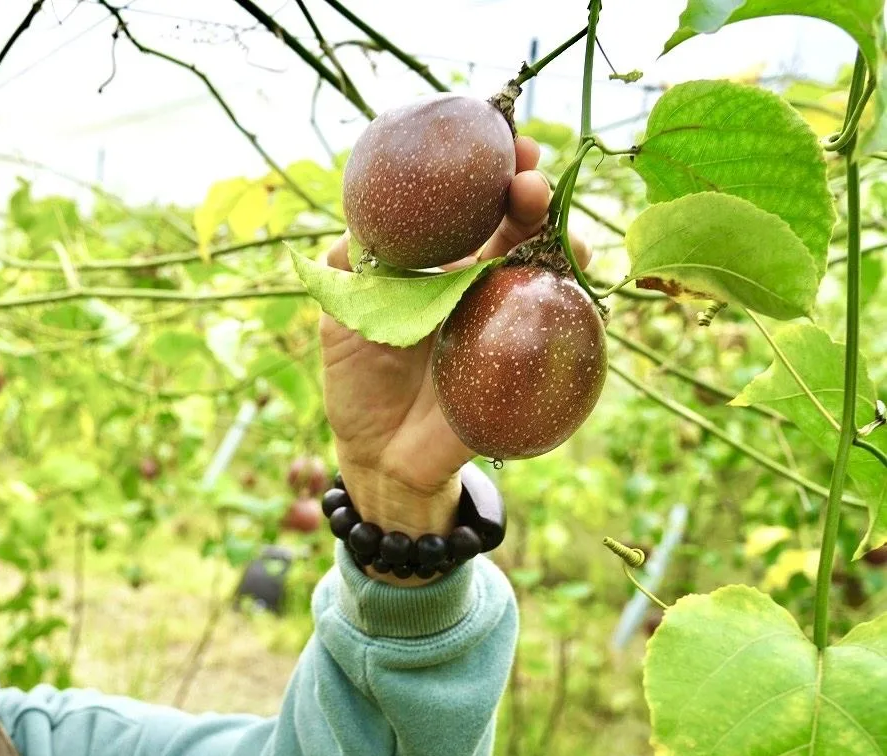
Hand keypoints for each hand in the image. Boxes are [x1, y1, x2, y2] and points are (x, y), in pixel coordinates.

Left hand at [319, 136, 590, 579]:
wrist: (378, 454)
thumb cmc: (359, 380)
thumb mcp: (342, 315)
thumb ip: (350, 264)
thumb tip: (362, 217)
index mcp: (441, 264)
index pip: (471, 205)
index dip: (487, 170)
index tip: (494, 142)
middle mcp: (482, 284)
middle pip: (519, 225)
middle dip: (530, 193)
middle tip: (527, 179)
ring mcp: (508, 321)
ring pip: (548, 268)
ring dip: (561, 242)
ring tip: (558, 230)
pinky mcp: (525, 365)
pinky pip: (559, 330)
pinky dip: (572, 306)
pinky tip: (572, 288)